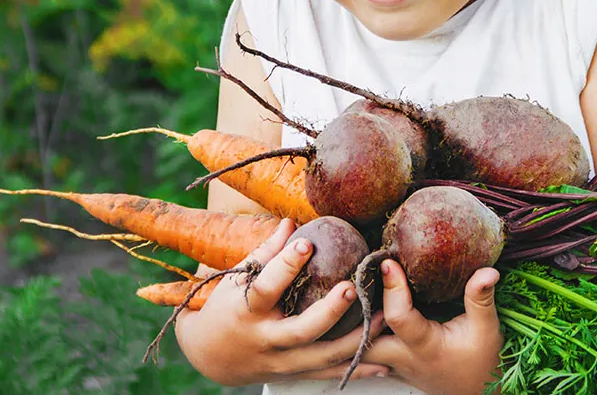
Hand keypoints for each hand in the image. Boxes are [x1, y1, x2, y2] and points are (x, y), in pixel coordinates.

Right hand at [174, 218, 388, 385]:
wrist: (212, 356)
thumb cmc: (228, 306)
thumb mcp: (238, 279)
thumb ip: (266, 253)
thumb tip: (291, 222)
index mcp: (247, 310)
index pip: (266, 287)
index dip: (284, 266)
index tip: (305, 242)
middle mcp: (266, 339)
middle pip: (301, 330)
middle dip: (329, 312)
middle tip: (351, 287)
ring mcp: (282, 361)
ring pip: (323, 357)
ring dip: (356, 341)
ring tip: (383, 318)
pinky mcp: (294, 374)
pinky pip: (330, 374)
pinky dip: (358, 370)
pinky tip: (385, 362)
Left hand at [361, 260, 502, 394]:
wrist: (478, 394)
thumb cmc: (483, 362)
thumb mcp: (486, 329)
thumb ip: (481, 298)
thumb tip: (488, 270)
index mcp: (425, 346)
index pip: (399, 318)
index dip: (392, 289)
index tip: (388, 263)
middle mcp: (403, 357)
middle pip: (363, 339)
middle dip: (351, 315)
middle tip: (349, 279)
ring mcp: (393, 365)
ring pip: (357, 350)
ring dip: (347, 326)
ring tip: (344, 293)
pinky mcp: (390, 366)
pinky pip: (363, 353)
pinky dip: (353, 335)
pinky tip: (348, 313)